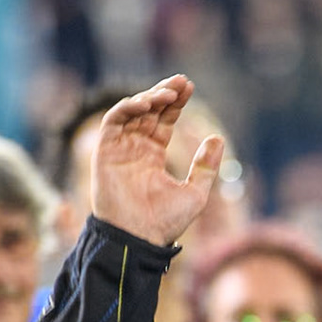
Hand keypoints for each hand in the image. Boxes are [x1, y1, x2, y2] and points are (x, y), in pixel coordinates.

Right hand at [90, 74, 224, 246]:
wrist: (137, 240)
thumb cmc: (164, 223)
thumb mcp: (195, 193)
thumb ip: (206, 167)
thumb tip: (218, 138)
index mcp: (152, 157)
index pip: (163, 121)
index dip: (175, 103)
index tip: (189, 88)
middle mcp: (134, 150)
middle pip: (148, 111)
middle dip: (164, 93)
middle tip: (182, 81)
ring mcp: (118, 150)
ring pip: (131, 112)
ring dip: (148, 98)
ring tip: (169, 93)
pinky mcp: (104, 152)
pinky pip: (113, 121)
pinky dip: (128, 108)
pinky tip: (147, 103)